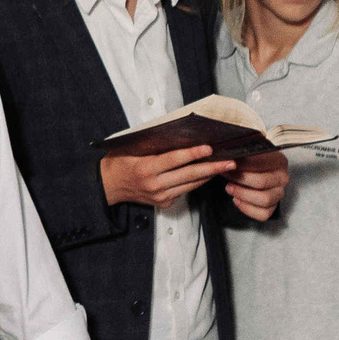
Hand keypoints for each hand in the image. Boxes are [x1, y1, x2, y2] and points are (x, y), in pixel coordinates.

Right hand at [101, 144, 229, 210]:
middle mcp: (155, 184)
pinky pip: (184, 190)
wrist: (108, 187)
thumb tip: (180, 136)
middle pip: (189, 175)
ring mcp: (160, 196)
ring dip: (209, 175)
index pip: (175, 160)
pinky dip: (196, 182)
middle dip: (212, 168)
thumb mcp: (132, 149)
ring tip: (225, 167)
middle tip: (230, 162)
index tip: (209, 148)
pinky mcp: (164, 203)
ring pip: (190, 185)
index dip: (193, 154)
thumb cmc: (119, 162)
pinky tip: (206, 174)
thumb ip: (154, 145)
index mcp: (146, 168)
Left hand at [222, 151, 289, 220]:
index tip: (227, 163)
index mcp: (279, 161)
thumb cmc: (250, 160)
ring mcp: (279, 193)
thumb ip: (241, 151)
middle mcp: (282, 178)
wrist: (254, 171)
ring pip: (264, 199)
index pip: (261, 163)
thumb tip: (228, 156)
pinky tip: (236, 200)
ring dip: (243, 194)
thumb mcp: (248, 151)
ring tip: (229, 188)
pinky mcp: (273, 207)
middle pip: (261, 182)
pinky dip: (247, 208)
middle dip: (239, 179)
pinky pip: (263, 214)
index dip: (241, 164)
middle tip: (226, 175)